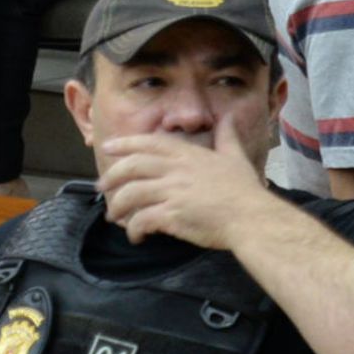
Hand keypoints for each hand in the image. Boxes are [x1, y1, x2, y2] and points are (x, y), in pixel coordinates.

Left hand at [96, 130, 282, 249]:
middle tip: (102, 187)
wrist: (251, 217)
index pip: (150, 143)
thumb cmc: (245, 190)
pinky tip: (136, 236)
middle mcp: (178, 170)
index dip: (126, 143)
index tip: (108, 146)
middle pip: (132, 166)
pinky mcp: (171, 215)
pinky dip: (133, 230)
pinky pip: (141, 220)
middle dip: (112, 176)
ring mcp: (173, 192)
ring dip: (117, 207)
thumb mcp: (236, 157)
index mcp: (190, 155)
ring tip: (114, 217)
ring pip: (130, 194)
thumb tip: (228, 117)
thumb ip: (227, 137)